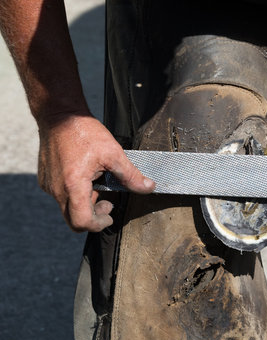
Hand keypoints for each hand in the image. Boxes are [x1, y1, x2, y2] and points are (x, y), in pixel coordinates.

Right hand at [37, 114, 154, 231]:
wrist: (59, 115)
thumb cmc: (84, 132)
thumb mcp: (114, 153)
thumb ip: (131, 175)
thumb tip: (149, 187)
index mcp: (73, 185)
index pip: (82, 222)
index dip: (98, 224)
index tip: (110, 215)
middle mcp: (57, 189)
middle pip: (73, 220)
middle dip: (93, 217)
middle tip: (108, 203)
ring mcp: (48, 185)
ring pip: (68, 208)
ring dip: (85, 204)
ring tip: (99, 184)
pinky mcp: (45, 180)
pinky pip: (61, 196)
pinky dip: (76, 194)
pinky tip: (87, 178)